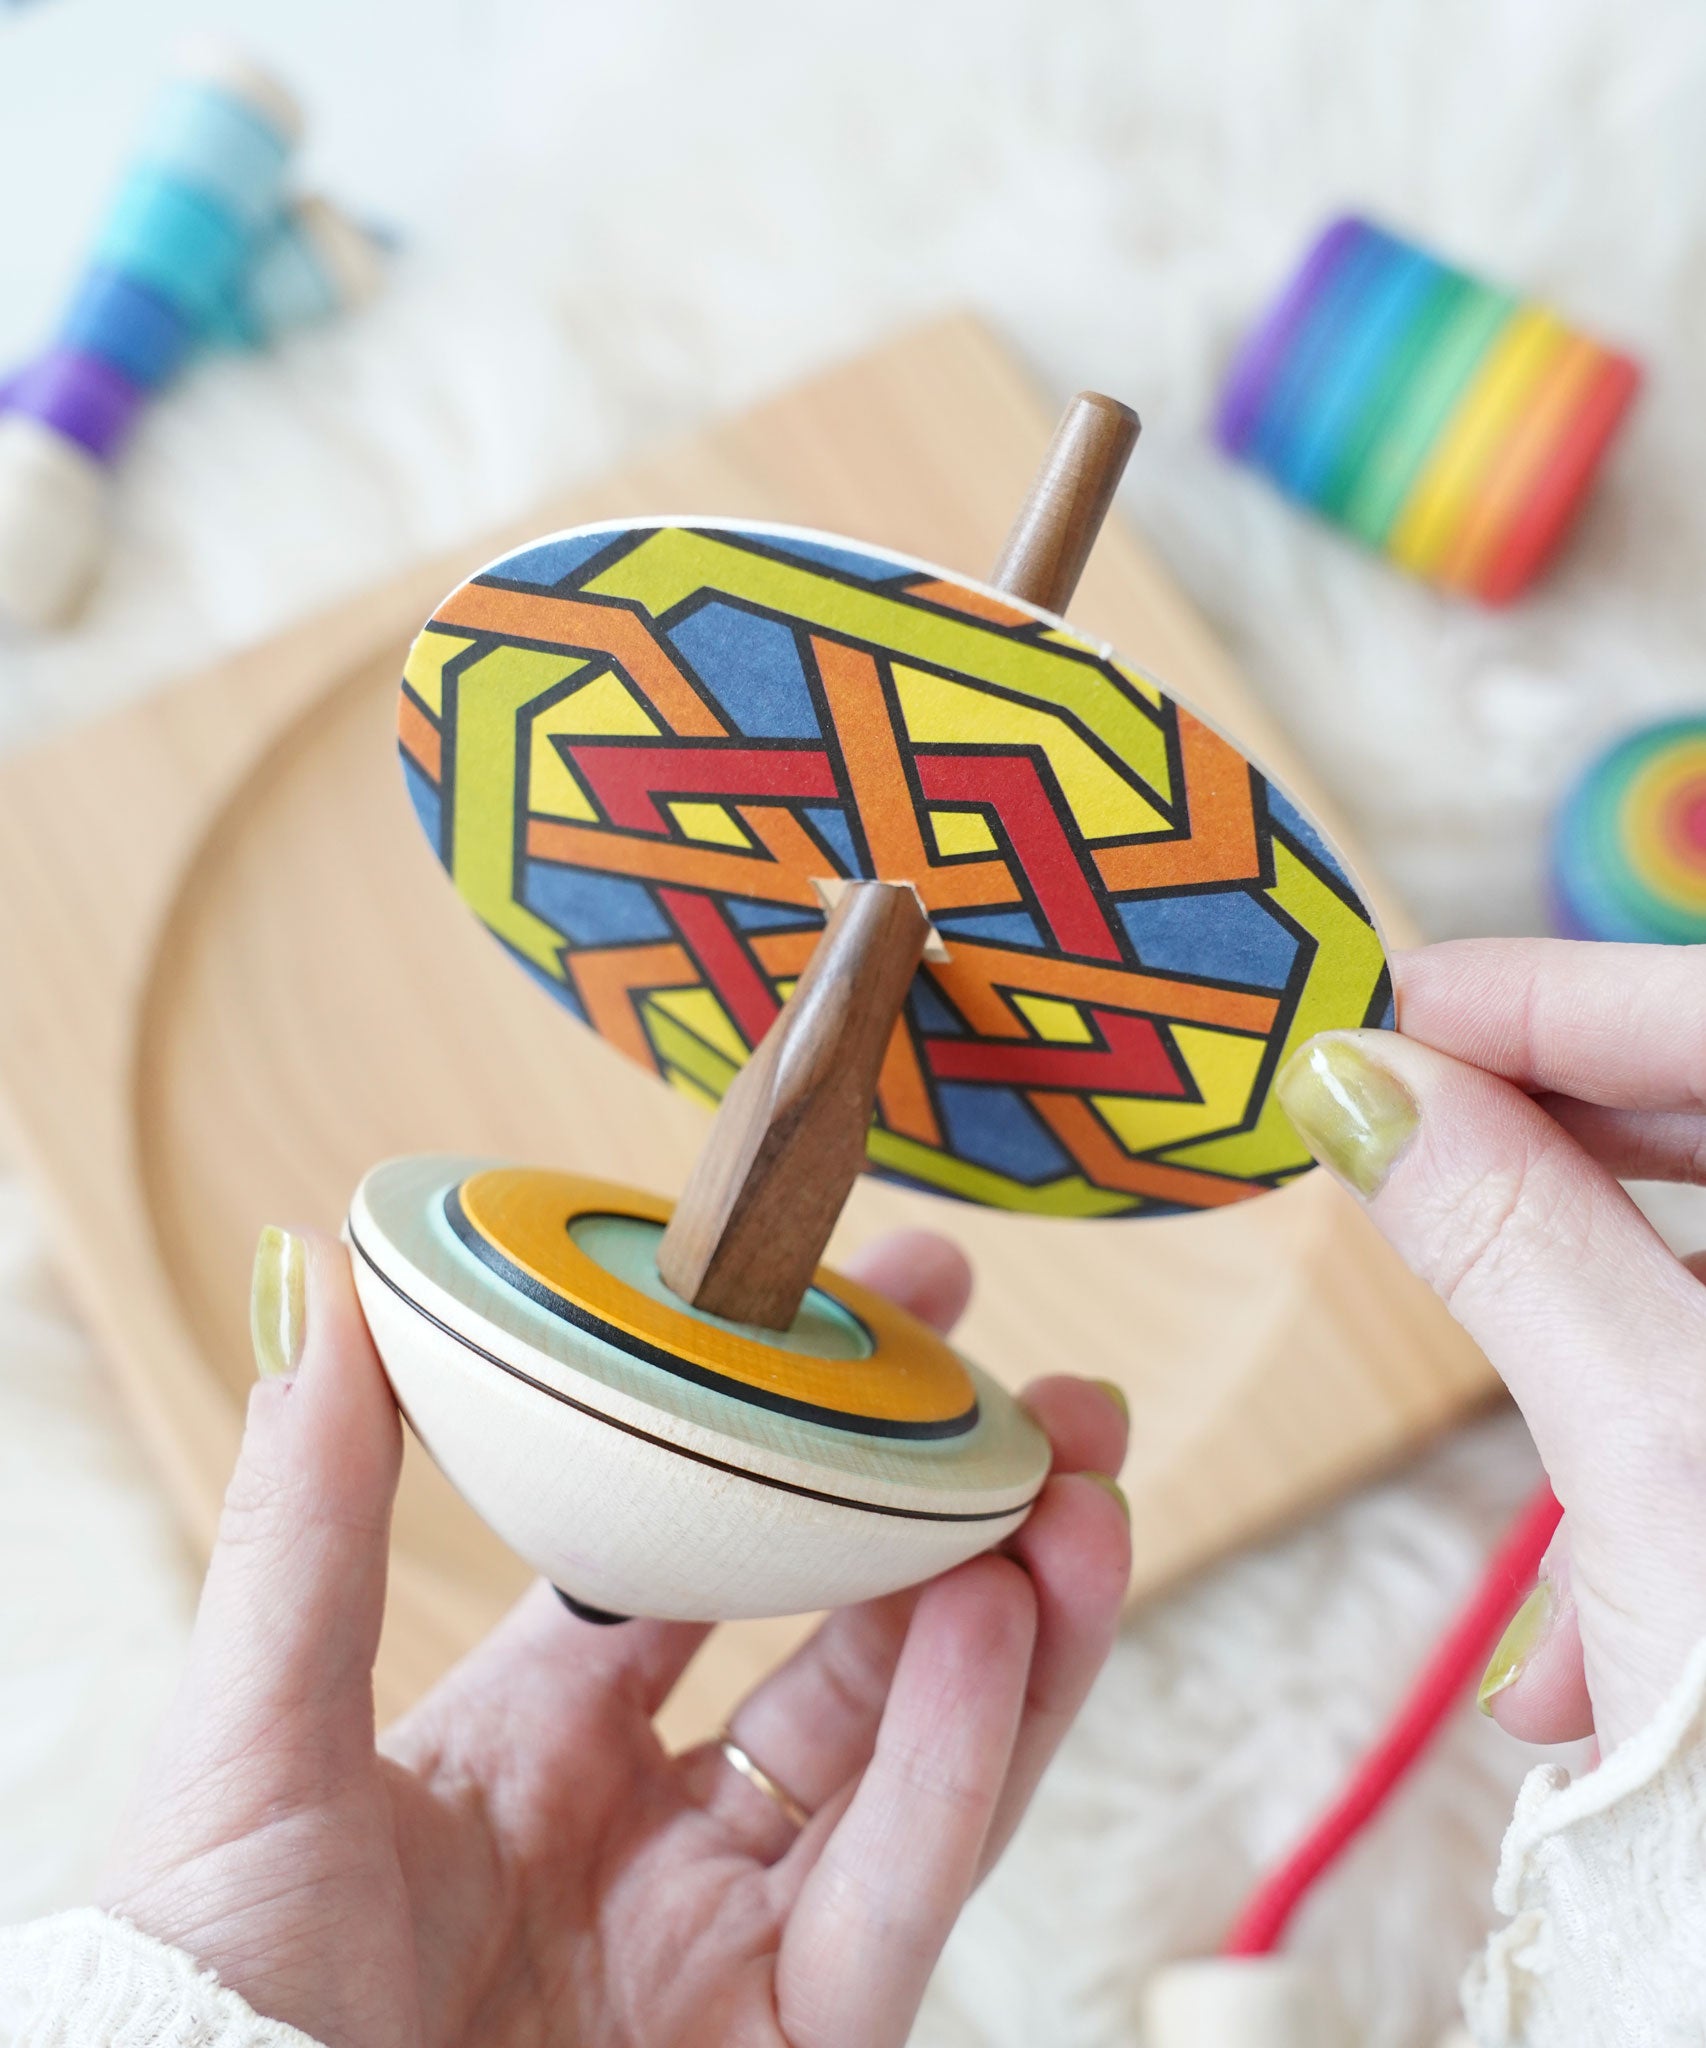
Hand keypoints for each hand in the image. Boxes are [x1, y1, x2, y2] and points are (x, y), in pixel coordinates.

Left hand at [96, 1227, 1129, 2047]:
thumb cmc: (193, 1994)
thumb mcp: (254, 1726)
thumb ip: (311, 1513)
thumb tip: (334, 1279)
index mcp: (539, 1743)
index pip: (716, 1560)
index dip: (810, 1440)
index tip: (896, 1312)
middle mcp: (652, 1839)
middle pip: (860, 1654)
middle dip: (972, 1529)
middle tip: (1063, 1410)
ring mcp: (726, 1951)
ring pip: (919, 1769)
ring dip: (1018, 1629)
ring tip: (1076, 1496)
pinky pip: (889, 1903)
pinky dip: (957, 1765)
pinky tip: (998, 1629)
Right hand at [1276, 937, 1705, 1752]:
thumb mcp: (1655, 1446)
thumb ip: (1509, 1236)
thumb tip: (1368, 1087)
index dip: (1569, 994)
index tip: (1408, 998)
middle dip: (1565, 1161)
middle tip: (1410, 1136)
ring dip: (1592, 1369)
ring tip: (1476, 1446)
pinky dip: (1650, 1490)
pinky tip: (1571, 1648)